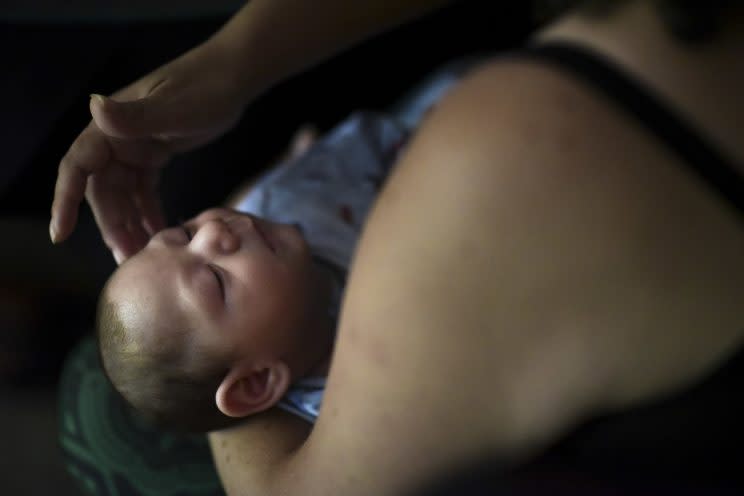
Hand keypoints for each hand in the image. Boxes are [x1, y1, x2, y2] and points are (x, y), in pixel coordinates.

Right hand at [51, 41, 248, 263]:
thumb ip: (135, 115)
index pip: (78, 166)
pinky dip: (149, 213)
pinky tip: (160, 235)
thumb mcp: (174, 106)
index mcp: (111, 125)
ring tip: (143, 256)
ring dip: (130, 225)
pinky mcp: (154, 155)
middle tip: (128, 260)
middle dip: (113, 226)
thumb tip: (93, 105)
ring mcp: (134, 147)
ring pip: (123, 196)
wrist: (233, 78)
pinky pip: (144, 191)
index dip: (66, 200)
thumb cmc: (206, 87)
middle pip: (104, 191)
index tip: (61, 233)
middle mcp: (116, 138)